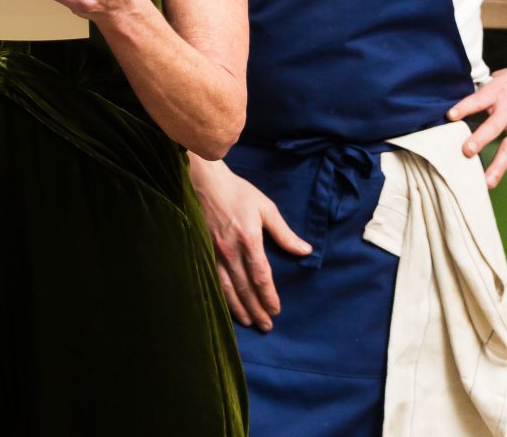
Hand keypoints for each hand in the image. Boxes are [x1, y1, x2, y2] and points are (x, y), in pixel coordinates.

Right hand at [188, 157, 310, 331]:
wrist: (203, 180)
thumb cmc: (237, 192)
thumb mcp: (266, 208)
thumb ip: (284, 233)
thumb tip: (305, 251)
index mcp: (249, 240)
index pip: (261, 277)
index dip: (269, 297)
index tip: (276, 310)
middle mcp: (230, 251)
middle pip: (244, 288)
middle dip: (256, 309)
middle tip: (265, 326)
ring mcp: (213, 252)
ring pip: (226, 288)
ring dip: (238, 308)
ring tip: (248, 322)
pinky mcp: (201, 250)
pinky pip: (211, 279)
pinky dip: (220, 296)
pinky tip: (225, 305)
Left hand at [450, 52, 506, 194]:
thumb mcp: (503, 76)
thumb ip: (487, 89)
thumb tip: (469, 96)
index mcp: (497, 94)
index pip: (476, 101)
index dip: (463, 108)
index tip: (450, 116)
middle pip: (491, 128)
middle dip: (478, 141)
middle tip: (465, 153)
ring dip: (498, 166)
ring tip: (486, 182)